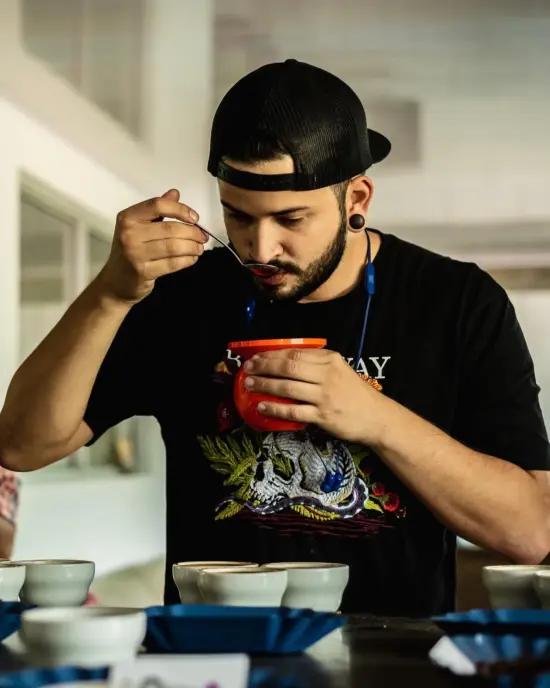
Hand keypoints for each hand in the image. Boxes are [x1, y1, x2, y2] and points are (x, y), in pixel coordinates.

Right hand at [97, 189, 208, 303]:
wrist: (115, 282)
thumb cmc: (130, 251)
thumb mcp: (139, 227)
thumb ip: (157, 210)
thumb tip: (175, 193)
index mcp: (127, 217)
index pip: (158, 205)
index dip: (180, 209)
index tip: (195, 218)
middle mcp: (129, 234)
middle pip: (170, 228)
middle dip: (192, 232)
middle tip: (202, 236)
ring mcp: (135, 254)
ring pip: (173, 247)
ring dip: (192, 247)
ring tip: (199, 247)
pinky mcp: (143, 272)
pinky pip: (172, 263)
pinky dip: (187, 260)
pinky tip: (192, 258)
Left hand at [242, 348, 384, 443]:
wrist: (376, 417)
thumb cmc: (354, 393)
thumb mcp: (339, 370)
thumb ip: (316, 363)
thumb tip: (283, 360)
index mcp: (330, 360)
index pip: (294, 353)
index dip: (271, 355)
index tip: (256, 357)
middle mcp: (327, 375)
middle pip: (288, 367)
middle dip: (264, 367)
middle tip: (247, 369)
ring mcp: (325, 396)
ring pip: (288, 388)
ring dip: (265, 385)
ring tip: (249, 385)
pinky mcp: (324, 416)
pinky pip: (294, 411)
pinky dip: (275, 409)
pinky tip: (262, 406)